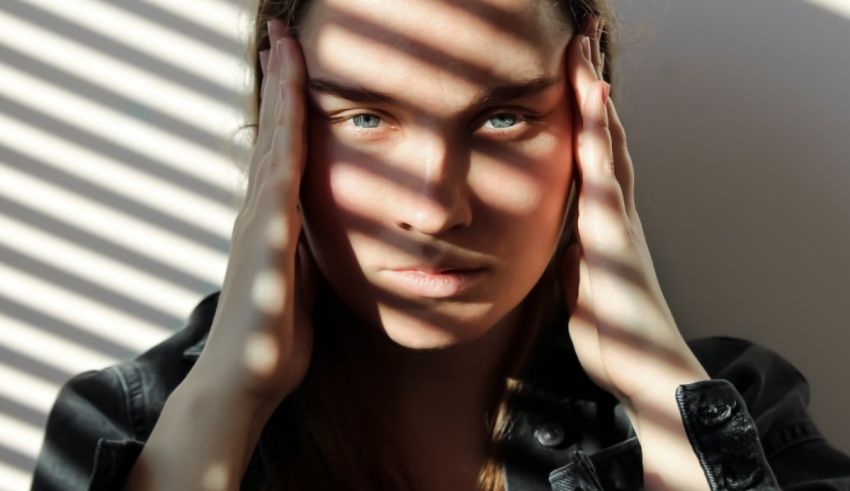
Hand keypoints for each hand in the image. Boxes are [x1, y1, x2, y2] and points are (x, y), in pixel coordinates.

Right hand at [188, 19, 315, 411]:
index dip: (289, 106)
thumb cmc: (274, 334)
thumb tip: (318, 231)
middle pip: (272, 132)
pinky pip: (279, 181)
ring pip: (272, 144)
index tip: (295, 64)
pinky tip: (290, 110)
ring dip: (280, 95)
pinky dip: (283, 140)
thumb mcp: (299, 279)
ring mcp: (258, 223)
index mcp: (271, 219)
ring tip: (282, 48)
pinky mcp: (265, 243)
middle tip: (282, 33)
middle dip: (279, 81)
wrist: (246, 378)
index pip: (281, 149)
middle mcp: (259, 211)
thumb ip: (304, 249)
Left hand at [559, 28, 708, 415]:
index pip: (591, 156)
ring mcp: (618, 219)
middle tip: (583, 43)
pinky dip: (601, 137)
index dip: (583, 115)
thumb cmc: (612, 330)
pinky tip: (597, 103)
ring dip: (596, 99)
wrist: (643, 367)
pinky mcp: (615, 234)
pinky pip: (605, 174)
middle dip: (592, 91)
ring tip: (586, 54)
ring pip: (607, 145)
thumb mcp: (581, 286)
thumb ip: (575, 259)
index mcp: (603, 222)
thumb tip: (566, 246)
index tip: (573, 76)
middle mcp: (614, 211)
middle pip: (603, 138)